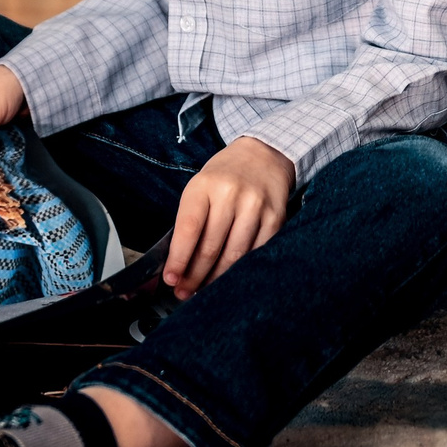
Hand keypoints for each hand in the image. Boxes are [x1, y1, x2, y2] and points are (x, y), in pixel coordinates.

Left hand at [166, 136, 295, 297]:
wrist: (264, 154)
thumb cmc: (225, 176)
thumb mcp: (201, 187)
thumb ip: (191, 221)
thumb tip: (180, 263)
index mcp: (205, 186)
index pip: (189, 229)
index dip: (178, 259)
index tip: (171, 279)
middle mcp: (231, 194)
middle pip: (210, 247)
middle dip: (194, 276)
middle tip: (184, 291)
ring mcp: (256, 206)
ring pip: (234, 256)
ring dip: (216, 279)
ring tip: (204, 289)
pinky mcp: (275, 218)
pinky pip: (255, 253)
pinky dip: (241, 270)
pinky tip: (230, 277)